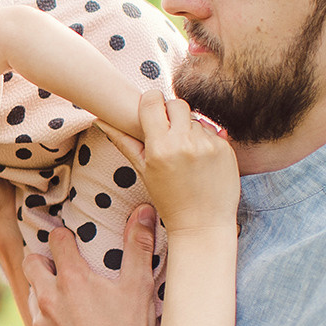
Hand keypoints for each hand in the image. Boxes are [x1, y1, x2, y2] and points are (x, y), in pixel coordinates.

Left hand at [24, 206, 158, 325]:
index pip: (57, 240)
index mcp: (72, 277)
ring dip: (44, 288)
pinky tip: (68, 321)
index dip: (65, 236)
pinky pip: (39, 321)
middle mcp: (50, 296)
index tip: (72, 239)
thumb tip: (143, 211)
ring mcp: (42, 321)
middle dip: (42, 258)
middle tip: (61, 262)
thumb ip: (139, 246)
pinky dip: (49, 316)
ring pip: (33, 292)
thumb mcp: (139, 287)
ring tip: (66, 292)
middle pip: (31, 262)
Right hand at [102, 90, 239, 238]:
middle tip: (169, 132)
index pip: (153, 101)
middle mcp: (184, 142)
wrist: (203, 224)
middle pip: (176, 104)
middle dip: (171, 113)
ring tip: (187, 154)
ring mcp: (208, 144)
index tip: (151, 110)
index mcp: (160, 147)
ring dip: (189, 129)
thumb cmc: (169, 200)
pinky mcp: (225, 147)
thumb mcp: (143, 171)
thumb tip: (100, 121)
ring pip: (195, 118)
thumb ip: (124, 142)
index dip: (150, 101)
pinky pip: (212, 131)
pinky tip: (202, 160)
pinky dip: (205, 140)